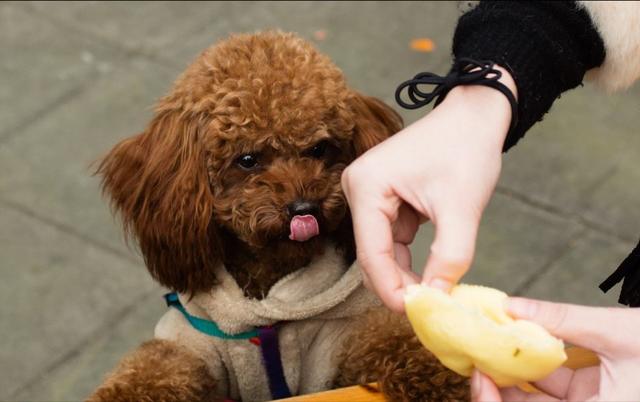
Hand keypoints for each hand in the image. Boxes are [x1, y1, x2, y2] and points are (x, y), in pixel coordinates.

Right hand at [341, 67, 515, 311]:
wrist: (475, 116)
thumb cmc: (466, 149)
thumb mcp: (461, 208)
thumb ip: (450, 258)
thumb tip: (437, 299)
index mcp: (366, 185)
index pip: (372, 252)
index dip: (391, 289)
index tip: (417, 315)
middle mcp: (358, 189)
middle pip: (372, 254)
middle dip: (398, 283)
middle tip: (428, 311)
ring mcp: (369, 194)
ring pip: (382, 251)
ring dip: (406, 273)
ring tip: (434, 294)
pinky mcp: (383, 199)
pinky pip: (392, 239)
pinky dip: (411, 257)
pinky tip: (430, 271)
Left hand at [471, 298, 639, 401]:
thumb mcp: (619, 333)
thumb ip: (563, 321)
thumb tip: (511, 304)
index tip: (478, 376)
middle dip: (500, 386)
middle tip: (474, 356)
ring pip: (540, 397)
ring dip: (514, 372)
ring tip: (487, 343)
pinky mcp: (595, 394)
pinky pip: (555, 385)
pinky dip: (535, 364)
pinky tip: (515, 339)